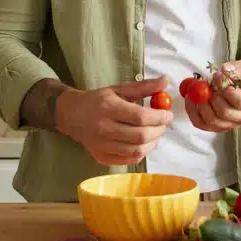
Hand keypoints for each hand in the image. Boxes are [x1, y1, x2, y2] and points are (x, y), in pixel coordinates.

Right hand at [56, 77, 173, 166]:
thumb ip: (144, 86)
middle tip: (163, 124)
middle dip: (158, 130)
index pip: (140, 116)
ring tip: (154, 133)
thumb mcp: (119, 89)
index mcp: (108, 108)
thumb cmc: (98, 100)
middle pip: (141, 136)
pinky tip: (143, 142)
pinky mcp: (102, 157)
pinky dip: (141, 152)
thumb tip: (166, 80)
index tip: (168, 115)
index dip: (159, 117)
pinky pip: (129, 159)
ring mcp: (101, 146)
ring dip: (153, 143)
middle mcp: (103, 129)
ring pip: (137, 151)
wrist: (72, 115)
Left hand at [188, 57, 240, 133]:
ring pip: (212, 121)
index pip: (239, 101)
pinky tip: (190, 99)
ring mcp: (232, 124)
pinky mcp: (219, 126)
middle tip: (205, 84)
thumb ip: (240, 67)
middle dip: (211, 97)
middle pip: (224, 113)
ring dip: (201, 104)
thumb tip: (225, 71)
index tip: (217, 76)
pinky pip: (202, 124)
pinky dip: (192, 112)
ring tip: (198, 90)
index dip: (225, 88)